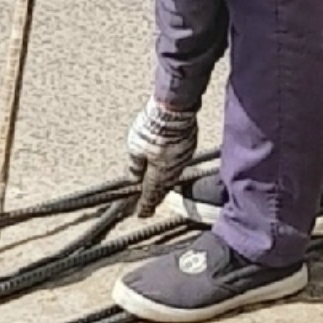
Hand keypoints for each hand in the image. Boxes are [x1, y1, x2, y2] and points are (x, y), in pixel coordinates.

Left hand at [127, 98, 197, 216]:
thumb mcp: (135, 147)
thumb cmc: (154, 127)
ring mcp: (183, 158)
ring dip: (164, 181)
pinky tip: (168, 164)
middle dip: (156, 195)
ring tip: (158, 185)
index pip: (151, 195)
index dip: (145, 205)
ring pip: (172, 175)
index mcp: (159, 174)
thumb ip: (134, 165)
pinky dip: (171, 166)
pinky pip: (179, 161)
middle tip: (151, 202)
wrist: (174, 109)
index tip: (142, 213)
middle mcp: (173, 170)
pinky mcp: (189, 144)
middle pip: (163, 187)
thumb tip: (133, 178)